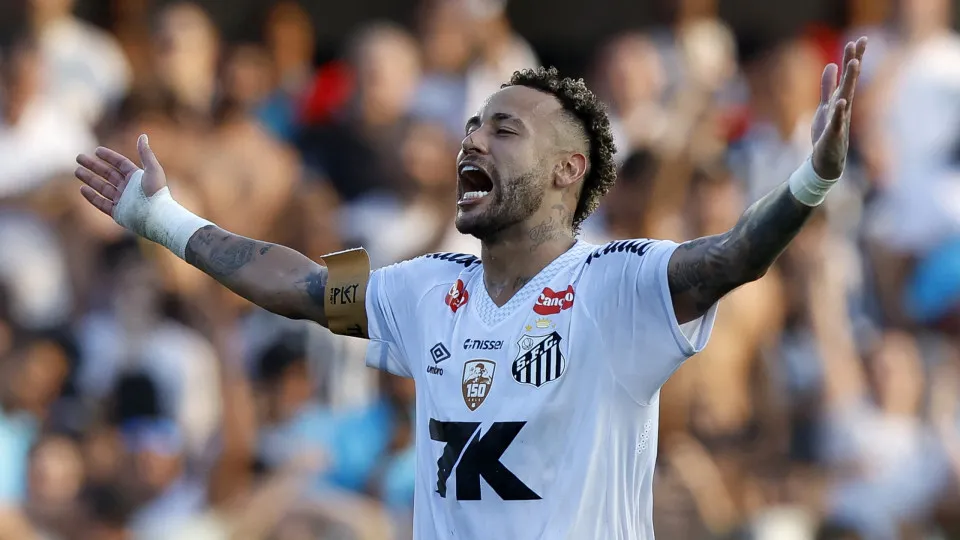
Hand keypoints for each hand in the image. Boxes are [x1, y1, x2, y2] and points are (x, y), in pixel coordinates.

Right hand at [74, 134, 166, 219]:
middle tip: (79, 158)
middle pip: (108, 174)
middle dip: (93, 166)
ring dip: (90, 179)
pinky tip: (83, 188)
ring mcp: (123, 201)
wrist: (157, 216)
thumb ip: (145, 153)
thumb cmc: (157, 192)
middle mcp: (129, 188)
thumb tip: (143, 135)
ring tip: (77, 171)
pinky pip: (102, 203)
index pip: (120, 164)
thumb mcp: (153, 169)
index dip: (109, 157)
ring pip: (102, 188)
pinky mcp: (118, 213)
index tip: (96, 150)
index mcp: (137, 177)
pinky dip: (92, 196)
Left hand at [810, 37, 866, 179]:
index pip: (848, 77)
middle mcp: (842, 108)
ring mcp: (839, 120)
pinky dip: (839, 112)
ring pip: (845, 98)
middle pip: (849, 82)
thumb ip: (827, 87)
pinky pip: (837, 122)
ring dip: (849, 81)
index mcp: (840, 100)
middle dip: (853, 62)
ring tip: (853, 63)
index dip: (852, 58)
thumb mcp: (825, 106)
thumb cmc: (827, 133)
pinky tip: (841, 102)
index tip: (857, 39)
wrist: (826, 162)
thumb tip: (830, 65)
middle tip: (858, 42)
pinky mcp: (833, 135)